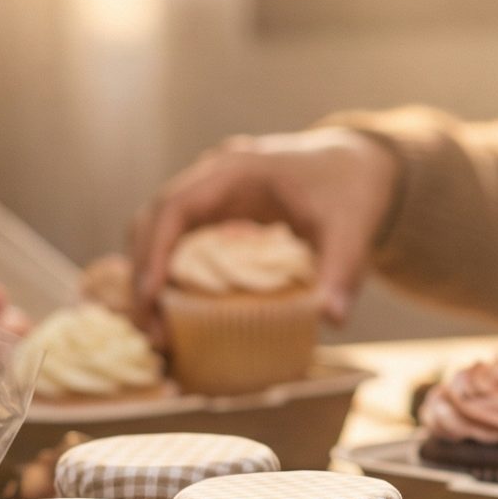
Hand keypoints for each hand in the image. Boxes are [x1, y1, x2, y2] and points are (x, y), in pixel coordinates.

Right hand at [127, 129, 399, 337]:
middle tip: (149, 330)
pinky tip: (173, 314)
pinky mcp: (214, 215)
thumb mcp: (352, 229)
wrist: (356, 168)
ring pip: (156, 232)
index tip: (149, 295)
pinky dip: (165, 275)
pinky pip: (175, 242)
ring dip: (147, 277)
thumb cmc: (350, 191)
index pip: (175, 205)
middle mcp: (212, 178)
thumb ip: (343, 270)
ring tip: (156, 331)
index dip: (154, 249)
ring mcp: (209, 195)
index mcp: (236, 170)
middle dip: (141, 273)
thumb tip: (332, 319)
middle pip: (152, 221)